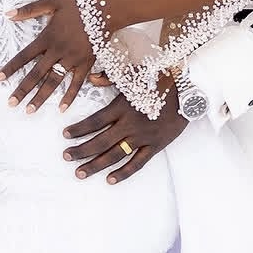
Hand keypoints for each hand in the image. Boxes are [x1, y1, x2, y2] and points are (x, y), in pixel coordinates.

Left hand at [0, 0, 95, 113]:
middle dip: (22, 90)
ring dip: (41, 97)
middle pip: (36, 74)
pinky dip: (69, 96)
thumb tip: (8, 14)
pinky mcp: (86, 64)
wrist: (107, 9)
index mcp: (47, 37)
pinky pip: (77, 83)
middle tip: (11, 103)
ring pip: (54, 82)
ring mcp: (72, 60)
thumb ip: (30, 9)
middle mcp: (58, 51)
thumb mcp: (52, 1)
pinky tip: (61, 109)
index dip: (10, 68)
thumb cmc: (79, 3)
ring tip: (29, 110)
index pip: (24, 56)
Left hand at [61, 76, 187, 183]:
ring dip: (95, 165)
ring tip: (80, 172)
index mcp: (122, 107)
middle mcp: (129, 125)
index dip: (78, 130)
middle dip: (80, 150)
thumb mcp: (134, 72)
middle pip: (99, 142)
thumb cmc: (160, 80)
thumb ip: (110, 77)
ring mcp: (142, 138)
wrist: (188, 91)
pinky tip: (110, 179)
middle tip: (66, 156)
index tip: (65, 135)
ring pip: (114, 155)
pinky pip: (137, 163)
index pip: (94, 122)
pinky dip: (123, 173)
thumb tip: (92, 79)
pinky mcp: (155, 146)